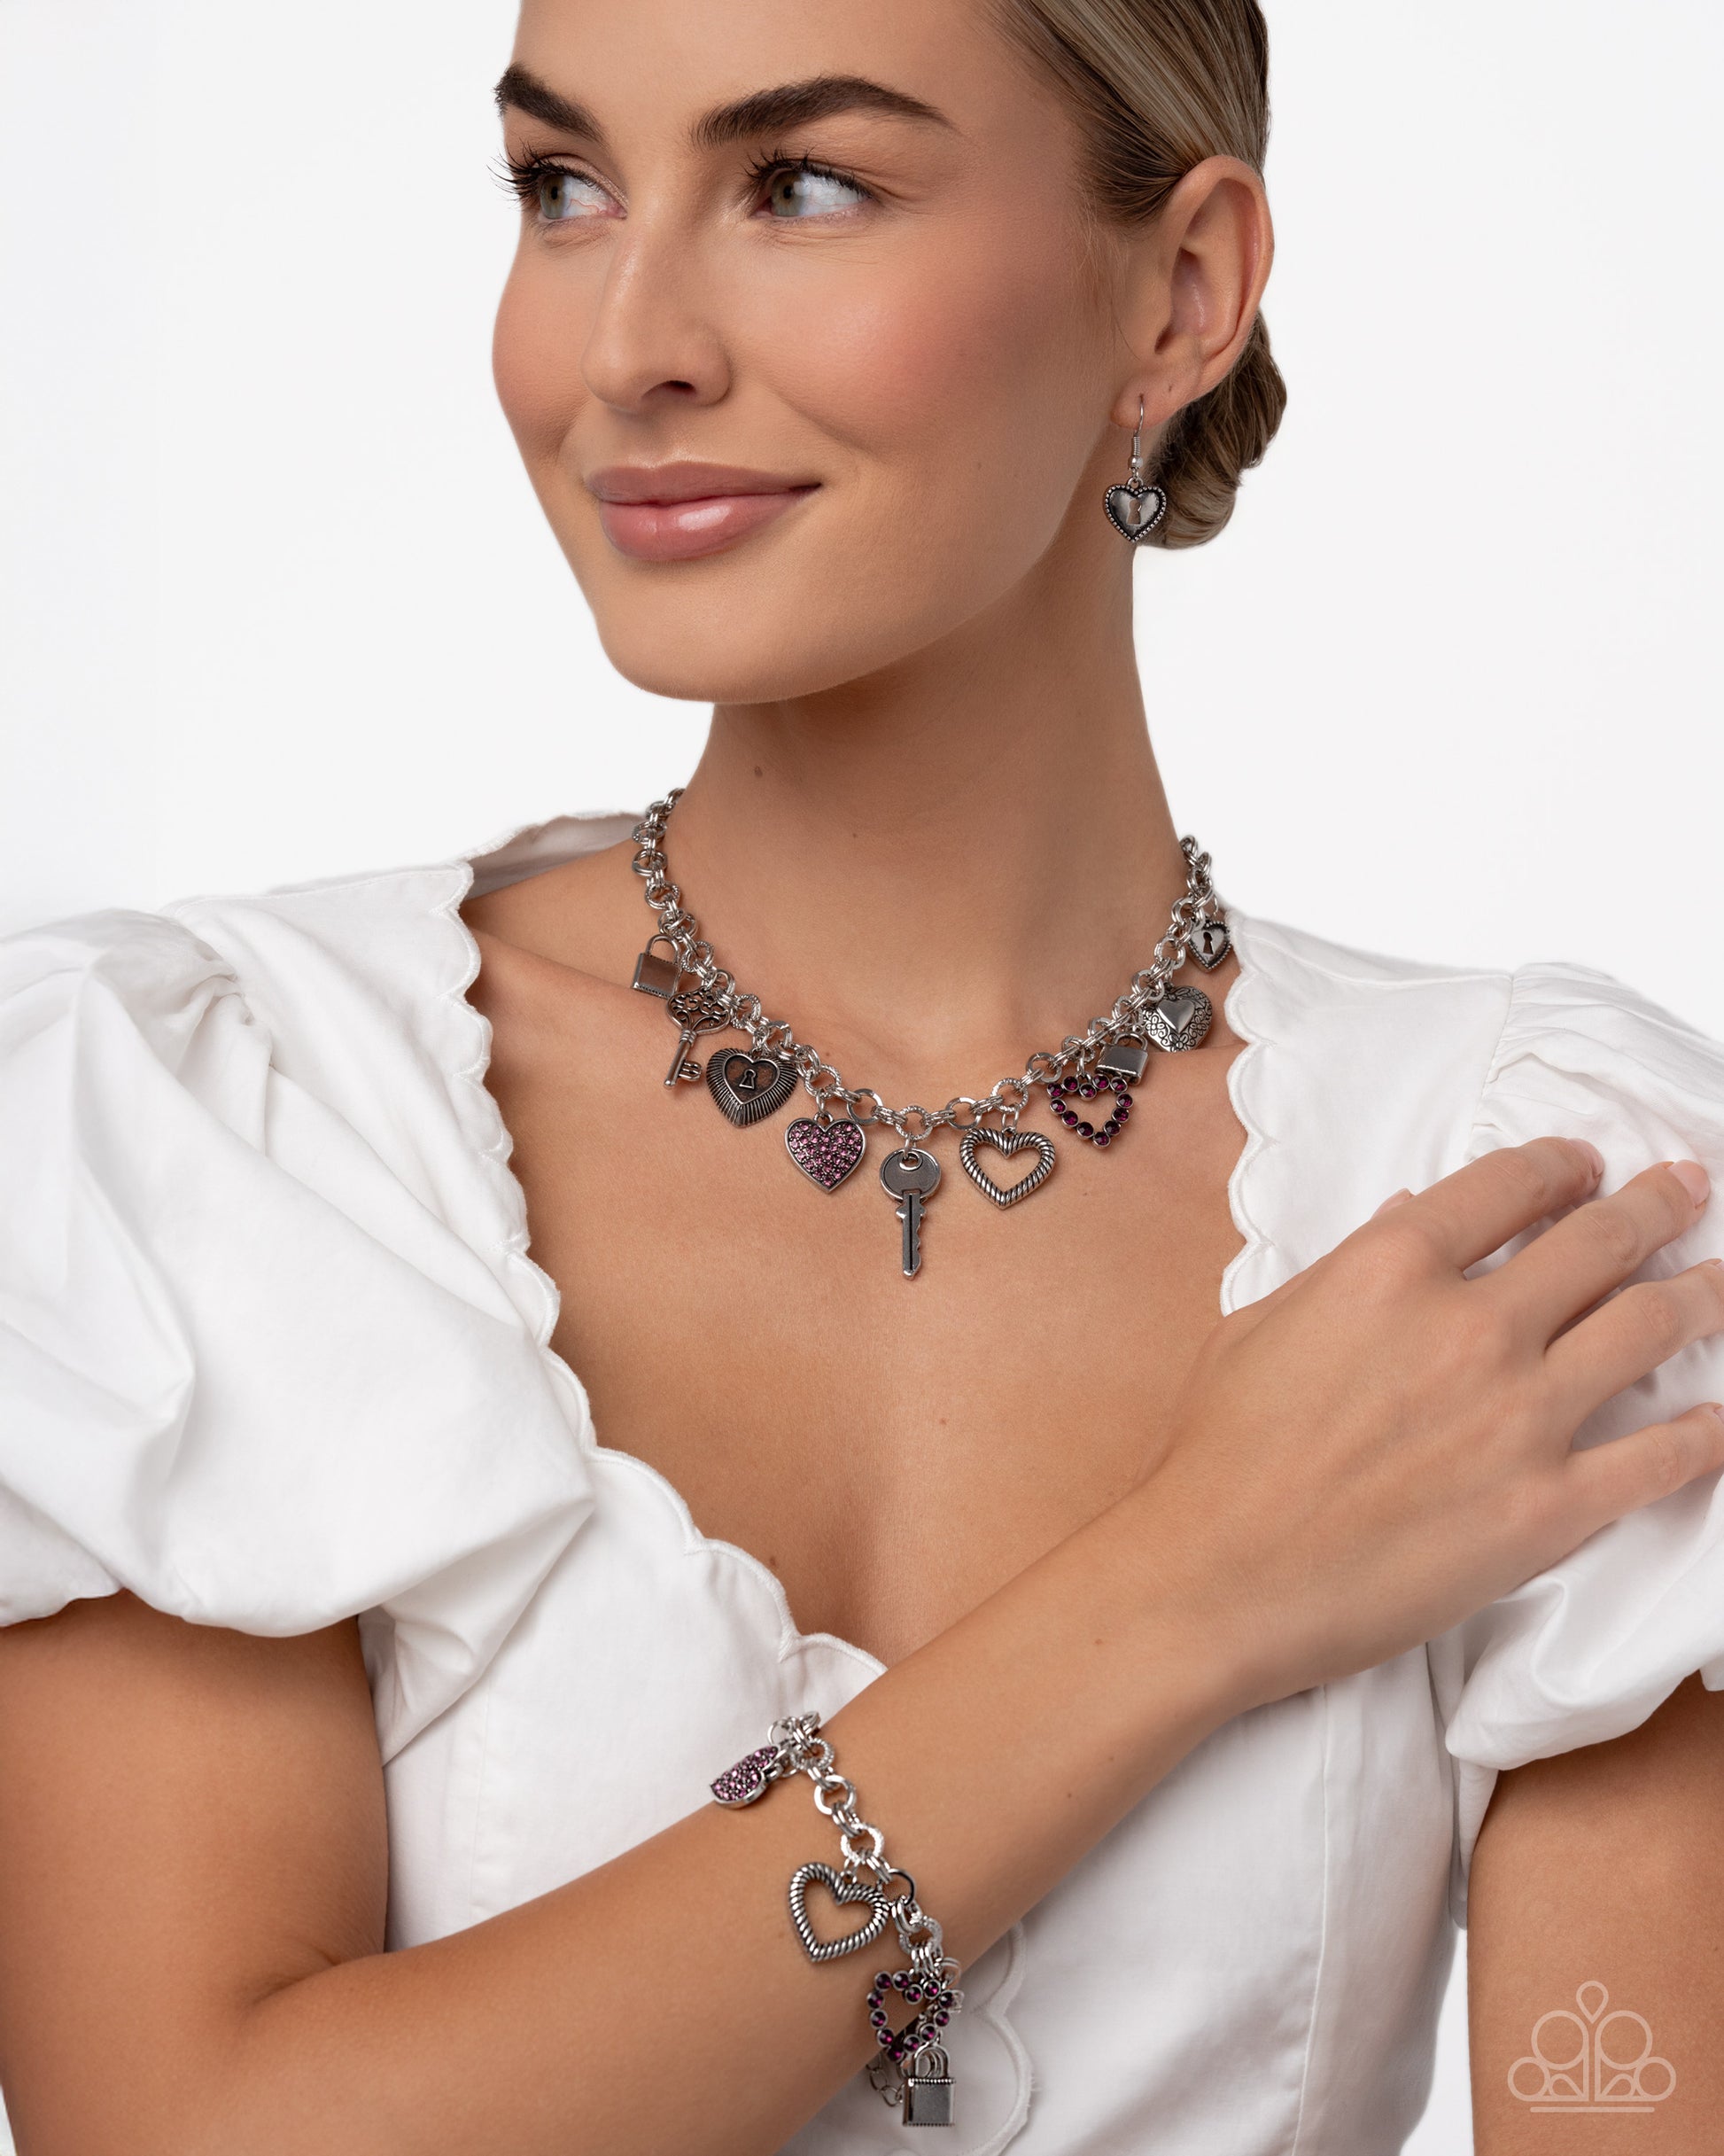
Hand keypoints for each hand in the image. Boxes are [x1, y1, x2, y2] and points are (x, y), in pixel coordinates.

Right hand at [1137, 1138, 1723, 1708]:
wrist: (1219, 1577)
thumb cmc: (1222, 1454)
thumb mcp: (1263, 1323)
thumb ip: (1349, 1265)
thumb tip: (1410, 1218)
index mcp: (1392, 1267)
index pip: (1510, 1185)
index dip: (1561, 1165)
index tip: (1586, 1165)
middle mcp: (1472, 1325)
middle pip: (1600, 1241)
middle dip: (1657, 1204)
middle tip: (1688, 1188)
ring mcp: (1522, 1416)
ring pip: (1650, 1327)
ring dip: (1703, 1293)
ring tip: (1723, 1278)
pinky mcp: (1552, 1507)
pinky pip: (1663, 1457)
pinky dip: (1708, 1431)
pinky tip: (1722, 1417)